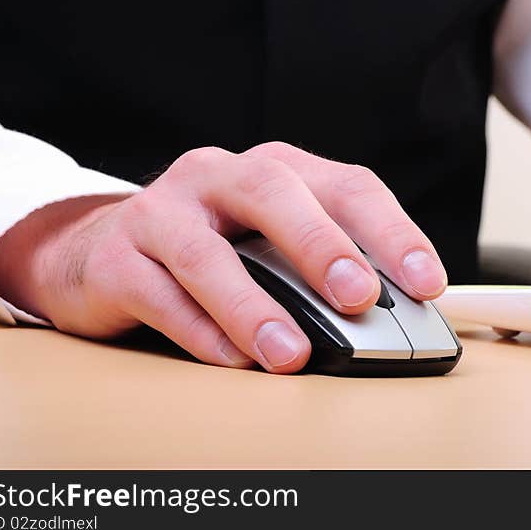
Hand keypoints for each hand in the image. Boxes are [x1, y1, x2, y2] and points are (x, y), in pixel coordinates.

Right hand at [0, 143, 447, 372]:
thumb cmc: (214, 247)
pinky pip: (158, 293)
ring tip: (291, 352)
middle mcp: (219, 177)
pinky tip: (231, 359)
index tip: (427, 282)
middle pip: (274, 191)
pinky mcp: (116, 257)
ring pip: (205, 251)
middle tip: (358, 297)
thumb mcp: (274, 243)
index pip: (346, 186)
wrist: (103, 249)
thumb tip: (388, 323)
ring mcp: (162, 211)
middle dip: (322, 245)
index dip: (392, 231)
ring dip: (254, 306)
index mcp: (276, 170)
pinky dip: (198, 330)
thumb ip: (324, 271)